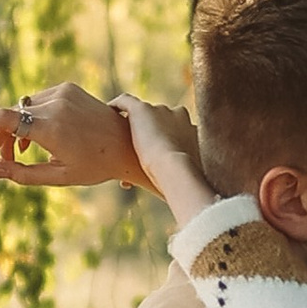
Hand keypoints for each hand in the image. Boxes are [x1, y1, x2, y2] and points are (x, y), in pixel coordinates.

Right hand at [0, 81, 138, 191]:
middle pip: (8, 120)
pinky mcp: (66, 87)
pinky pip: (35, 104)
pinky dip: (28, 122)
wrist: (128, 142)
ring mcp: (61, 92)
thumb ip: (22, 175)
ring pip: (20, 111)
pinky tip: (28, 143)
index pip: (2, 120)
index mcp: (53, 128)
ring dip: (10, 134)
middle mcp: (55, 104)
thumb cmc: (95, 166)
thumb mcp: (58, 177)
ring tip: (10, 158)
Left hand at [121, 91, 218, 225]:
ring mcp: (159, 110)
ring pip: (144, 114)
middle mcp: (178, 115)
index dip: (165, 147)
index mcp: (192, 130)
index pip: (177, 133)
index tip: (154, 165)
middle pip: (161, 121)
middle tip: (136, 157)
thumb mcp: (194, 181)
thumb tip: (197, 206)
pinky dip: (117, 105)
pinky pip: (126, 101)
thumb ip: (192, 184)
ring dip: (133, 126)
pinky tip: (109, 110)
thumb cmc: (186, 181)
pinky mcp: (141, 109)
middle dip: (151, 135)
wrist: (173, 168)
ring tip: (115, 138)